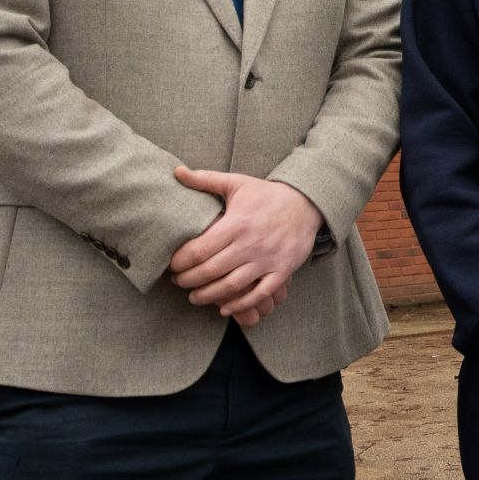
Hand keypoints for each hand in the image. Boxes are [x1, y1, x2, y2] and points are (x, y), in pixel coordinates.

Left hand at [169, 168, 321, 318]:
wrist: (306, 203)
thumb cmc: (266, 195)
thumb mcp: (237, 183)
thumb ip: (205, 180)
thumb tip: (176, 171)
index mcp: (236, 223)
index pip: (199, 250)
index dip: (180, 262)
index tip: (172, 265)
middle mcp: (250, 244)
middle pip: (211, 271)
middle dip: (188, 281)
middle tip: (178, 282)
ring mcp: (268, 259)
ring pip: (232, 286)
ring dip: (208, 296)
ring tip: (195, 297)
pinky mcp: (282, 270)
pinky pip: (260, 294)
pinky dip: (241, 304)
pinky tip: (225, 307)